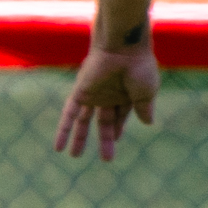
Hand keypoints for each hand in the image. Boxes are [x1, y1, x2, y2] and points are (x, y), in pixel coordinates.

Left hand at [55, 40, 159, 161]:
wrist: (122, 47)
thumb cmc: (139, 67)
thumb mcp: (146, 92)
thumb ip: (144, 108)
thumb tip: (148, 123)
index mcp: (126, 94)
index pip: (121, 116)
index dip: (119, 129)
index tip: (116, 140)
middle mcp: (108, 95)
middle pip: (104, 122)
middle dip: (106, 139)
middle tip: (108, 159)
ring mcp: (93, 94)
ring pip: (84, 120)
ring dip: (80, 138)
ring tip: (75, 156)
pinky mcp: (80, 92)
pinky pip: (69, 114)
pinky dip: (64, 130)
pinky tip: (58, 147)